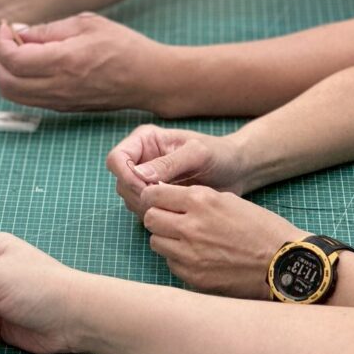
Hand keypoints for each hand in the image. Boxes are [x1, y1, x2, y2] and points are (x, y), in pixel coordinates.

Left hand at [0, 13, 174, 112]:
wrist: (150, 79)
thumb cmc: (123, 46)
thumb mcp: (87, 24)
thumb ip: (48, 30)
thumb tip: (18, 33)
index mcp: (64, 62)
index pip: (13, 59)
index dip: (0, 43)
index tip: (4, 28)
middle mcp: (58, 86)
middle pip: (5, 82)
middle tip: (0, 42)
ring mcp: (60, 102)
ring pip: (13, 96)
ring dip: (3, 75)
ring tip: (11, 53)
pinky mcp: (64, 108)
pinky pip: (28, 100)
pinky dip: (17, 84)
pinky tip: (27, 66)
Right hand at [106, 125, 245, 217]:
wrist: (237, 171)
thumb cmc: (220, 154)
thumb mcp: (198, 154)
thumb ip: (169, 163)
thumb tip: (139, 174)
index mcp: (145, 140)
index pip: (117, 158)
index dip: (126, 175)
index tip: (147, 187)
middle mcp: (140, 158)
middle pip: (120, 180)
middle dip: (138, 193)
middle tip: (165, 200)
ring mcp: (145, 178)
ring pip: (128, 196)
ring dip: (145, 204)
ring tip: (173, 204)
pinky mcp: (154, 194)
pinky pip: (141, 207)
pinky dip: (153, 212)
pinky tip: (174, 210)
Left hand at [141, 184, 300, 298]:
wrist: (286, 263)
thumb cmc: (261, 229)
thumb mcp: (229, 201)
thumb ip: (196, 199)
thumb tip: (168, 199)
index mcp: (200, 201)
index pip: (153, 194)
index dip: (154, 196)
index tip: (159, 200)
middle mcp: (190, 226)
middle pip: (149, 218)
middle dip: (158, 218)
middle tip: (172, 221)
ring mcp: (189, 253)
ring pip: (155, 242)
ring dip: (166, 239)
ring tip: (187, 240)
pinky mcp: (192, 276)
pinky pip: (170, 263)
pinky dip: (179, 259)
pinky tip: (198, 257)